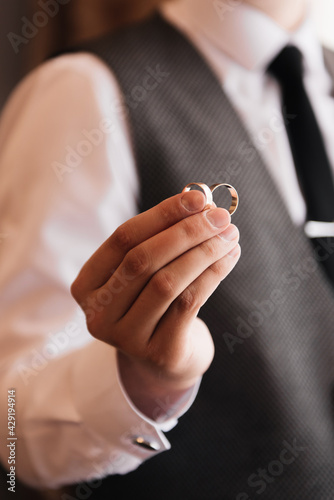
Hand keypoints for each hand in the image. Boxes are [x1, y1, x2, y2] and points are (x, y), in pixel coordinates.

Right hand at [71, 190, 239, 418]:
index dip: (162, 214)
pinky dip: (213, 273)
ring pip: (167, 282)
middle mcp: (98, 314)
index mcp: (86, 286)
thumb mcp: (147, 271)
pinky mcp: (159, 353)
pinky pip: (188, 303)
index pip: (122, 239)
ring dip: (204, 252)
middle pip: (142, 260)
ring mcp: (126, 338)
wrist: (164, 358)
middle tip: (220, 216)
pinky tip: (230, 256)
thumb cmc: (153, 302)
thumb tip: (197, 199)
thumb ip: (162, 236)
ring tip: (230, 234)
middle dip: (186, 232)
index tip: (198, 198)